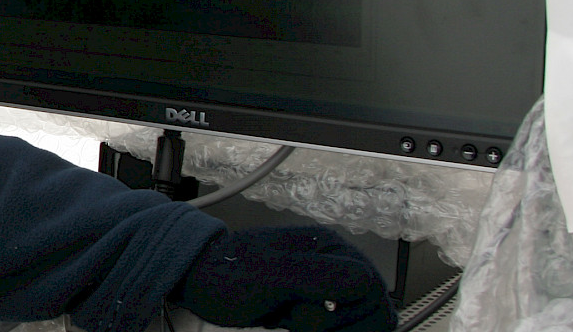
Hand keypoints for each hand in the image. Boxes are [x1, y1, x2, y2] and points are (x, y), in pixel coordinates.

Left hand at [171, 226, 396, 331]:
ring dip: (328, 331)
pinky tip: (293, 326)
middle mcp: (335, 265)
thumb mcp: (266, 276)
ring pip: (357, 324)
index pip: (373, 292)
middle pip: (373, 312)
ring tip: (292, 321)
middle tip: (298, 322)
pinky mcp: (317, 305)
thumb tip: (362, 280)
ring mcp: (327, 286)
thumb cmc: (224, 274)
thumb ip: (314, 276)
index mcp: (330, 249)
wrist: (199, 281)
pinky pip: (337, 329)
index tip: (310, 320)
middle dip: (338, 327)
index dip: (347, 316)